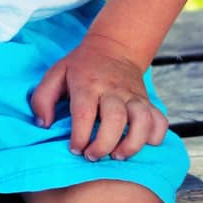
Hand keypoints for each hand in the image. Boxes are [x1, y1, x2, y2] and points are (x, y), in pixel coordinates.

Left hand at [30, 33, 168, 162]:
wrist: (114, 47)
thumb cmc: (81, 66)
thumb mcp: (56, 74)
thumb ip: (43, 98)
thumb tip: (44, 124)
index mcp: (88, 83)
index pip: (85, 113)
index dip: (79, 137)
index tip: (75, 149)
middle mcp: (113, 89)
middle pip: (115, 119)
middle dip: (103, 144)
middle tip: (92, 155)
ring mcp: (134, 95)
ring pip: (142, 120)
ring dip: (132, 144)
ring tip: (117, 155)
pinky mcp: (148, 101)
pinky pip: (159, 120)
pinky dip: (155, 136)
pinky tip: (141, 144)